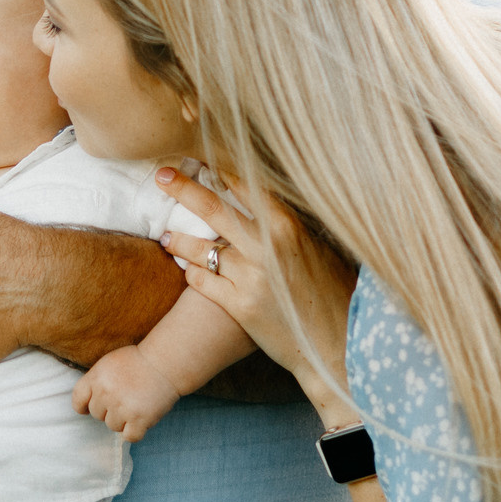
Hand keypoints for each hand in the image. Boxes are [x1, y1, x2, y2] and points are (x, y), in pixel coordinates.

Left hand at [74, 345, 179, 440]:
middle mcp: (105, 394)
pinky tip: (142, 420)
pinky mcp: (139, 419)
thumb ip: (96, 380)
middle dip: (109, 410)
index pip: (78, 399)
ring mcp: (122, 408)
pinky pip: (130, 437)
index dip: (83, 406)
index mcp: (96, 378)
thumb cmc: (139, 361)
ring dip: (124, 420)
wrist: (165, 362)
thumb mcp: (109, 363)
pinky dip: (136, 431)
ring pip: (113, 426)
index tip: (88, 408)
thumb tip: (87, 402)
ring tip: (137, 405)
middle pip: (97, 415)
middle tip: (126, 399)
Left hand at [157, 170, 358, 427]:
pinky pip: (202, 281)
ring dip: (179, 239)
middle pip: (213, 208)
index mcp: (288, 224)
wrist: (339, 341)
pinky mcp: (240, 305)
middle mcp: (267, 245)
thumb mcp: (320, 246)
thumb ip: (290, 224)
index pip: (243, 186)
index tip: (198, 160)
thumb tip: (267, 201)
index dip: (217, 171)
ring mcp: (251, 276)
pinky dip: (191, 272)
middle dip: (182, 188)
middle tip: (161, 176)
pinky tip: (187, 269)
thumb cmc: (334, 291)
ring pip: (201, 249)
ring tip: (165, 235)